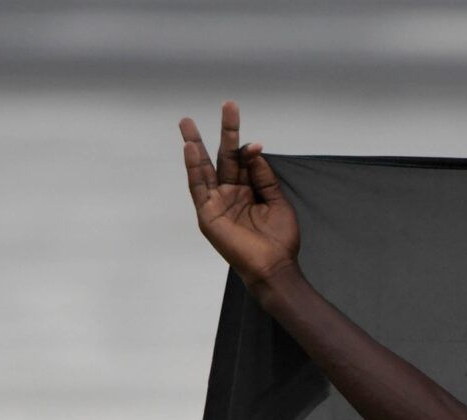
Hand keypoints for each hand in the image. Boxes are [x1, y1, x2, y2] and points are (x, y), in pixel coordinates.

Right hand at [180, 101, 299, 287]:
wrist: (274, 266)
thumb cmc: (279, 240)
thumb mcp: (277, 203)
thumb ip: (264, 178)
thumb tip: (253, 151)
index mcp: (248, 190)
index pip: (244, 162)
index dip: (249, 151)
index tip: (256, 144)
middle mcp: (230, 193)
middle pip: (223, 157)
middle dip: (224, 132)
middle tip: (226, 105)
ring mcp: (217, 202)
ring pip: (204, 168)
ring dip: (195, 145)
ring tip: (187, 122)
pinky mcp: (207, 214)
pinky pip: (198, 187)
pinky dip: (193, 168)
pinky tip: (190, 149)